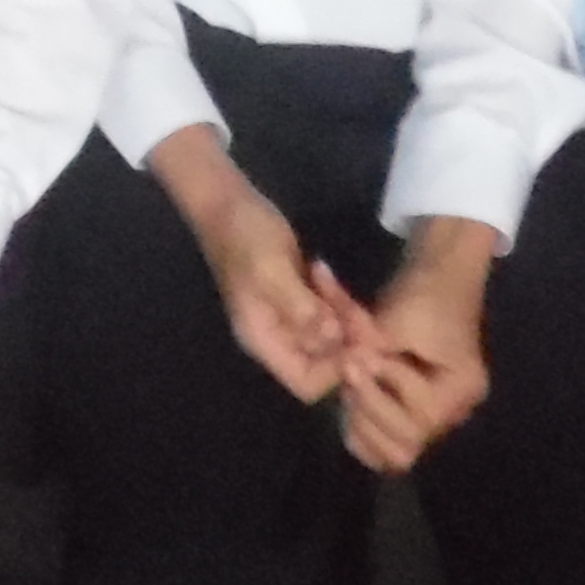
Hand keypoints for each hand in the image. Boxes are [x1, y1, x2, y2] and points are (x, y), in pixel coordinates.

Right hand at [146, 126, 350, 405]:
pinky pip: (327, 310)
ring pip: (331, 334)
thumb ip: (300, 307)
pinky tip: (321, 267)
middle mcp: (277, 336)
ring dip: (342, 312)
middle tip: (358, 308)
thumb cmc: (243, 237)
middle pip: (325, 360)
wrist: (227, 202)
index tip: (357, 343)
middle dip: (347, 337)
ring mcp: (288, 316)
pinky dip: (334, 296)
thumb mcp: (270, 270)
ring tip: (328, 277)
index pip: (306, 383)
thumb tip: (332, 337)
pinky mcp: (299, 296)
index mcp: (263, 339)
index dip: (335, 370)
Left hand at [340, 219, 497, 474]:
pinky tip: (350, 404)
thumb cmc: (424, 293)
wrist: (437, 275)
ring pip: (395, 453)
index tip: (362, 356)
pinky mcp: (413, 412)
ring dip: (364, 424)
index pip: (420, 415)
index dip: (385, 387)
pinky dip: (365, 434)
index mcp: (461, 389)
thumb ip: (369, 346)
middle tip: (351, 372)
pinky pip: (387, 446)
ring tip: (351, 386)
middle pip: (407, 444)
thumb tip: (346, 363)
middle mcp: (453, 412)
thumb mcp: (397, 317)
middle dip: (370, 408)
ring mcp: (435, 416)